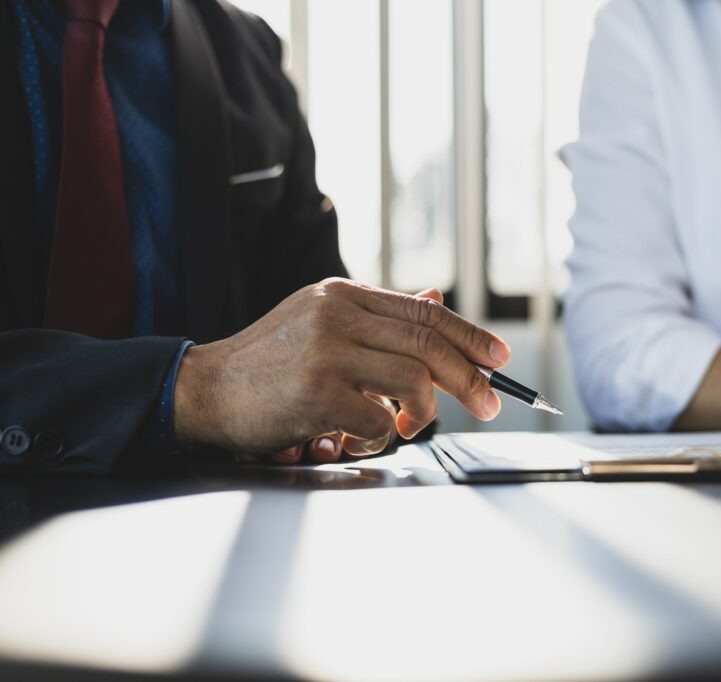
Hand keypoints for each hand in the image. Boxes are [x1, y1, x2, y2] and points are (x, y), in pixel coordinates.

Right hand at [173, 278, 508, 455]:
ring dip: (423, 413)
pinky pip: (378, 420)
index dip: (469, 335)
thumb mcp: (323, 325)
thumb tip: (438, 300)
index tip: (499, 357)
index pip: (424, 313)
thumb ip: (380, 318)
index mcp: (343, 295)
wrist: (204, 390)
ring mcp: (327, 351)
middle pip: (429, 344)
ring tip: (407, 426)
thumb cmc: (270, 365)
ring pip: (414, 381)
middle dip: (470, 377)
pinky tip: (353, 436)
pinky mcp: (317, 392)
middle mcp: (337, 314)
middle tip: (489, 402)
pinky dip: (378, 436)